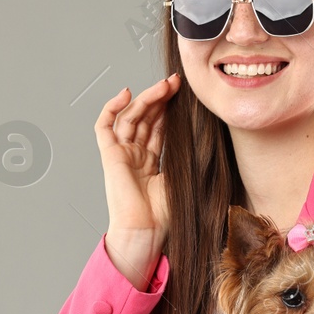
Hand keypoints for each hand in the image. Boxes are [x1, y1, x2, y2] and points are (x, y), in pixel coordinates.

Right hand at [95, 74, 178, 287]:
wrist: (145, 231)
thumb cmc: (164, 215)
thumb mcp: (183, 178)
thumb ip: (188, 158)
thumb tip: (208, 139)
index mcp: (151, 163)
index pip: (159, 127)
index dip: (169, 109)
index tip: (184, 94)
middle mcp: (135, 156)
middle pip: (146, 118)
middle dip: (160, 98)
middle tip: (177, 82)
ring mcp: (122, 154)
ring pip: (131, 116)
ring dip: (146, 98)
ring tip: (164, 85)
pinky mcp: (110, 154)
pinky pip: (105, 125)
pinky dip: (112, 107)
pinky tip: (126, 93)